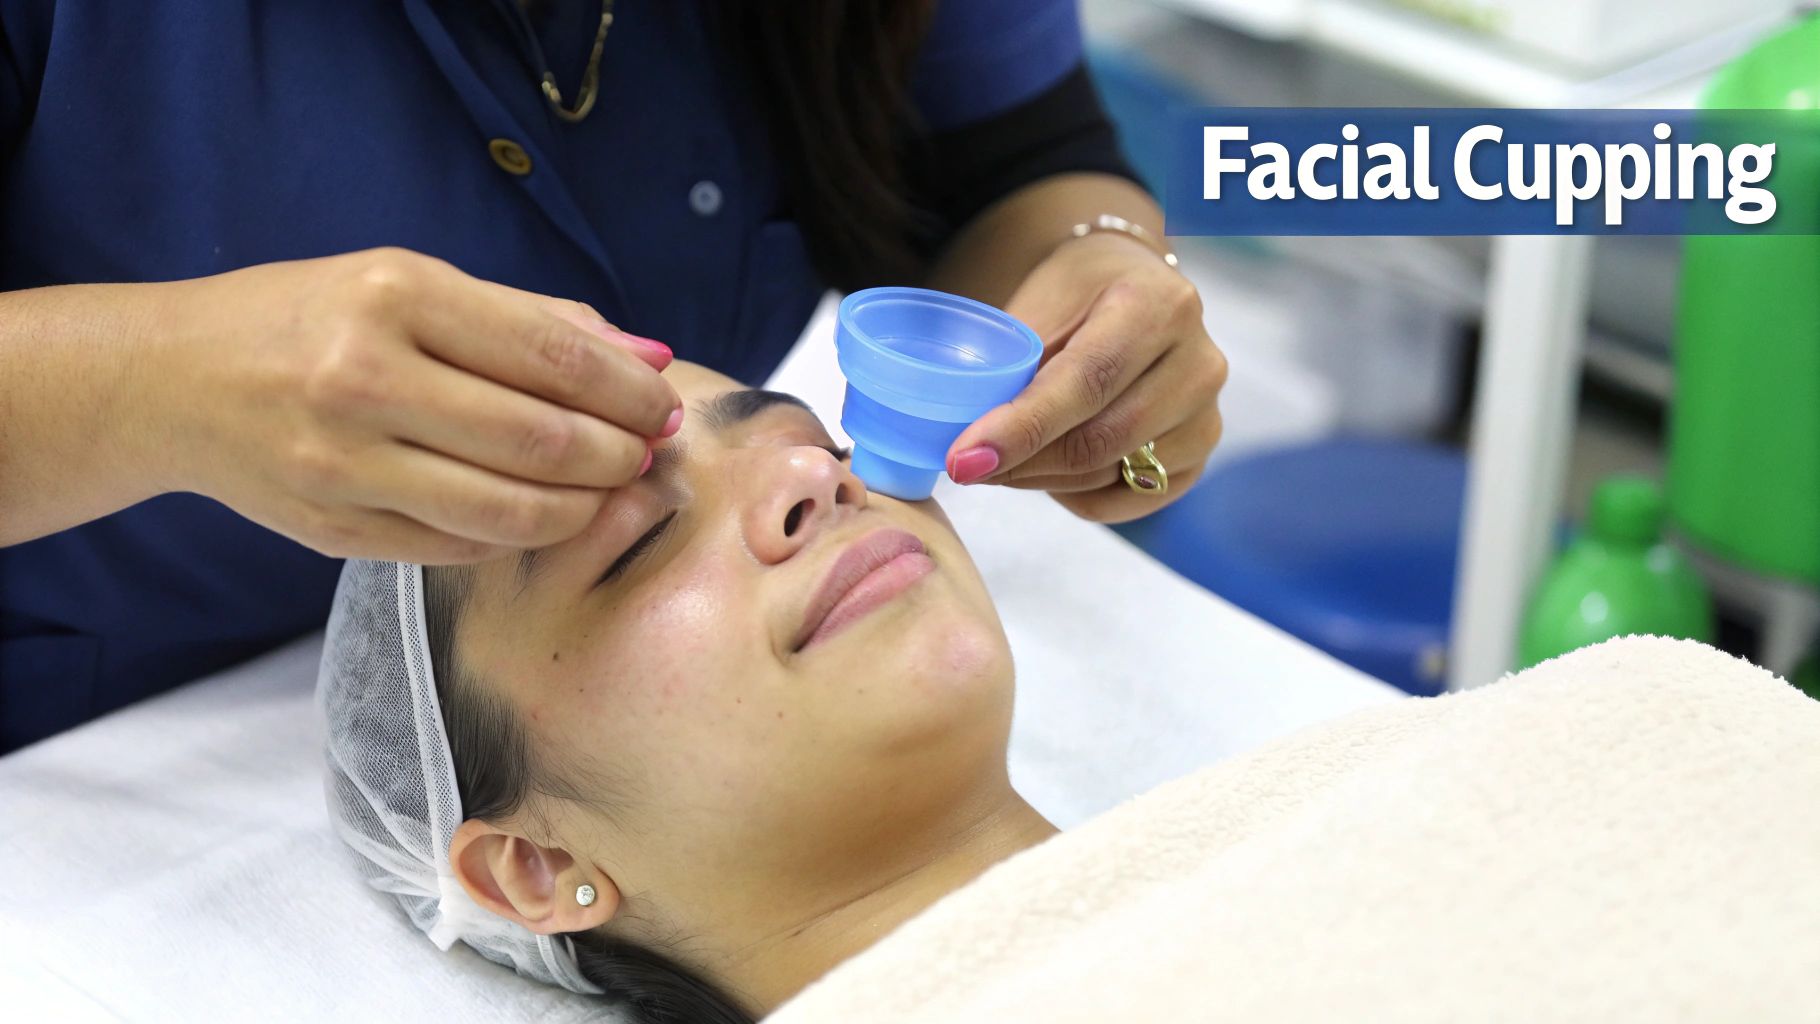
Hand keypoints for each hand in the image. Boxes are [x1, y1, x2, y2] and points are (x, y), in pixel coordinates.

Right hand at [157, 248, 680, 562]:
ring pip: (510, 510)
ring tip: (610, 488)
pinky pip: (461, 545)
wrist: (176, 381)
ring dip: (585, 506)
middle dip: (619, 454)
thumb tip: (648, 355)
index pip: (552, 357)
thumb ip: (532, 321)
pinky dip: (520, 534)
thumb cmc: (314, 319)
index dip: (628, 391)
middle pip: (541, 441)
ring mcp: (345, 463)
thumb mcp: (414, 285)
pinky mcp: (335, 530)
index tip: (664, 406)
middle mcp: (365, 379)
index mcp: (394, 297)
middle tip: (647, 453)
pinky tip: (545, 512)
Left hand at [943, 232, 1226, 522]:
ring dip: (1044, 479)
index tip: (963, 459)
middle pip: (1102, 438)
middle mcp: (1200, 361)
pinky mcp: (1202, 454)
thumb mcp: (1044, 301)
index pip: (1087, 381)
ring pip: (1113, 473)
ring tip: (1003, 462)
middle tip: (967, 465)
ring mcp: (1208, 413)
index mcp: (1159, 304)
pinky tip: (1051, 472)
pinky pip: (1133, 498)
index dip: (1021, 427)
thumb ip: (1014, 365)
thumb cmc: (1081, 293)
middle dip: (1023, 462)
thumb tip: (967, 439)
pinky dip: (1081, 495)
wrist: (1136, 290)